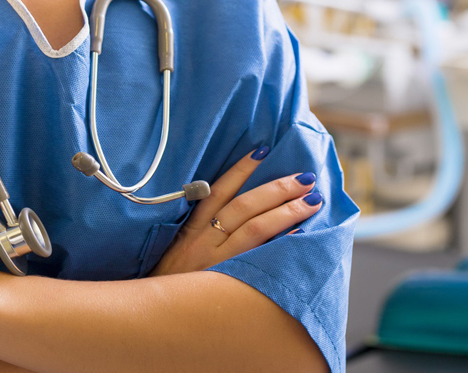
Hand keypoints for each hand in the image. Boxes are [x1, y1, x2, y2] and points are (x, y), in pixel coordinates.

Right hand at [148, 147, 323, 276]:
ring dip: (287, 211)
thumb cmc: (170, 284)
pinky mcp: (227, 281)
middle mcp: (203, 242)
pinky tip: (302, 233)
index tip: (263, 150)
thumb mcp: (177, 252)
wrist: (155, 318)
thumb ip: (200, 231)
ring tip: (312, 200)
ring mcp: (216, 262)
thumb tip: (231, 210)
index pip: (218, 191)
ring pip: (255, 229)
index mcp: (191, 230)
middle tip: (305, 178)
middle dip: (276, 189)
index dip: (241, 169)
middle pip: (243, 206)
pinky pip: (259, 257)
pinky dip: (281, 243)